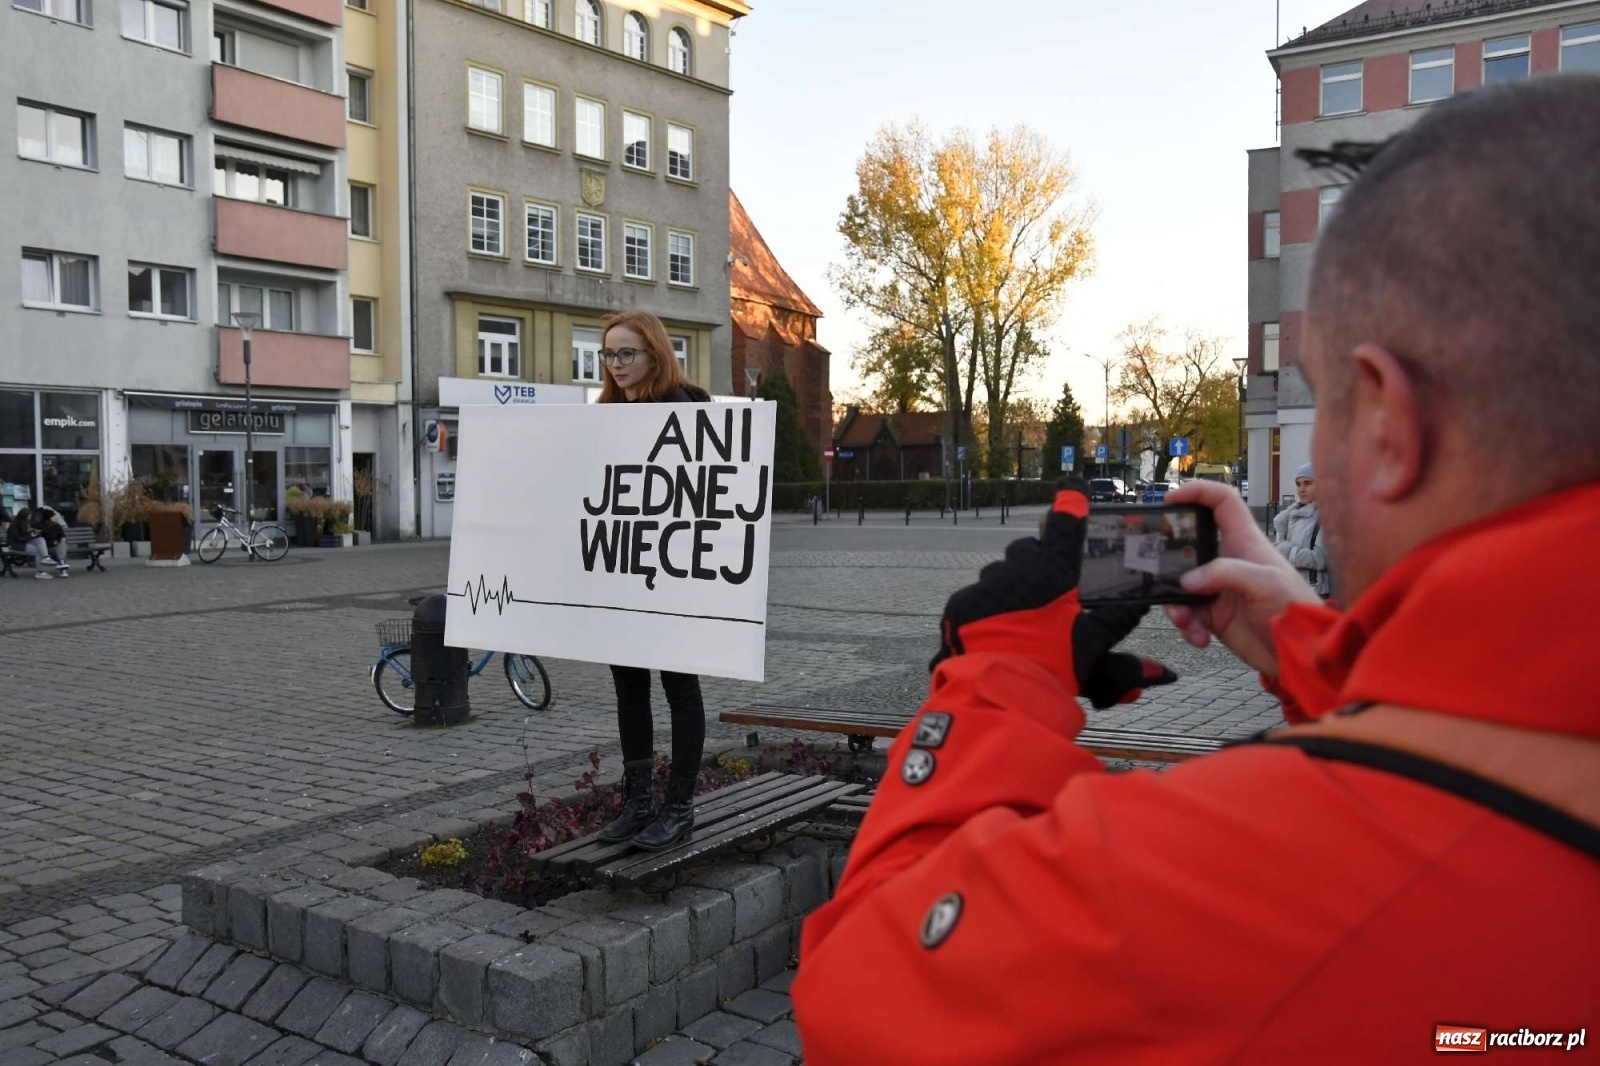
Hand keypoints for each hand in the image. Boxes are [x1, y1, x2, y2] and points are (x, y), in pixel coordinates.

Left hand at [933, 478, 1176, 708]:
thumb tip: (1161, 674)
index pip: (1065, 525)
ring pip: (1001, 575)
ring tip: (1021, 623)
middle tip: (1048, 599)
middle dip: (1039, 566)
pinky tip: (996, 634)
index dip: (1071, 505)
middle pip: (1030, 552)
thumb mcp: (1094, 660)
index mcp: (1054, 572)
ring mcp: (986, 585)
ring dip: (1011, 589)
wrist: (997, 692)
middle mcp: (1018, 569)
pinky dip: (987, 610)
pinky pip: (976, 597)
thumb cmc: (1052, 670)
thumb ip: (1130, 666)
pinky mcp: (960, 604)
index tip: (1073, 491)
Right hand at [1161, 481, 1321, 676]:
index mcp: (1244, 542)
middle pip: (1188, 547)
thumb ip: (1225, 573)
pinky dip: (1187, 627)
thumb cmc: (1293, 608)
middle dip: (1169, 561)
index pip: (1222, 502)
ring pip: (1180, 586)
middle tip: (1156, 570)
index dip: (1198, 492)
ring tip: (1185, 620)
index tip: (1170, 499)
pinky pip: (1187, 615)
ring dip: (1176, 605)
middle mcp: (1228, 562)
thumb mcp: (1265, 583)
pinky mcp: (1213, 616)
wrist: (1299, 655)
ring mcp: (1218, 589)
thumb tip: (1187, 581)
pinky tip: (1199, 637)